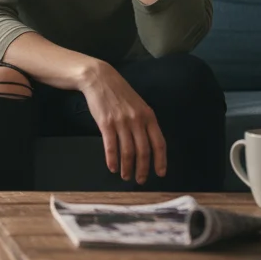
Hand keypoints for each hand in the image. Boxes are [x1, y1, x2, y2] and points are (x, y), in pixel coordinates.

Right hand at [78, 63, 166, 184]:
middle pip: (143, 151)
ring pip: (128, 151)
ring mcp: (122, 122)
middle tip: (140, 180)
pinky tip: (112, 167)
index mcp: (149, 116)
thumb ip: (144, 122)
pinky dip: (112, 160)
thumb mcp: (138, 105)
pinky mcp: (106, 123)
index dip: (160, 160)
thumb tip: (147, 143)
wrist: (100, 79)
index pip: (159, 143)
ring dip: (127, 167)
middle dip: (143, 169)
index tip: (160, 173)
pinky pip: (111, 146)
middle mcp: (137, 120)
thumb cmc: (119, 93)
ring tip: (125, 176)